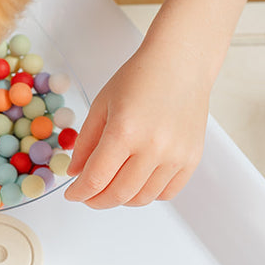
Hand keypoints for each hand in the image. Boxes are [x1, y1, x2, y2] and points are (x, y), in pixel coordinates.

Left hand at [64, 42, 210, 208]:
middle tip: (88, 196)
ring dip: (121, 199)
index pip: (96, 179)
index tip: (73, 194)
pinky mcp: (192, 159)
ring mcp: (176, 156)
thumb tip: (76, 173)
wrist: (180, 64)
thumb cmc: (141, 78)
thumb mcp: (101, 105)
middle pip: (118, 195)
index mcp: (125, 131)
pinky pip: (166, 193)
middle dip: (97, 201)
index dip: (79, 193)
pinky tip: (137, 181)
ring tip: (112, 186)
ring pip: (142, 199)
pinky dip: (147, 194)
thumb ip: (86, 143)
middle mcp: (153, 147)